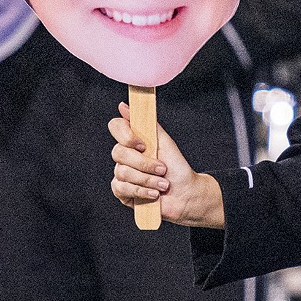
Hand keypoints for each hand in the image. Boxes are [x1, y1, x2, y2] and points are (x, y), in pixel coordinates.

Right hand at [109, 102, 224, 227]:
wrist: (185, 194)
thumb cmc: (177, 168)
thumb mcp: (165, 142)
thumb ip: (147, 123)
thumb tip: (124, 106)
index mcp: (134, 141)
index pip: (116, 127)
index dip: (126, 136)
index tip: (143, 145)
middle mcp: (125, 156)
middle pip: (118, 152)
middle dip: (144, 163)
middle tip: (162, 169)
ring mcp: (122, 174)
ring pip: (122, 172)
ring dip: (148, 179)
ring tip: (163, 184)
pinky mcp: (122, 192)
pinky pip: (122, 188)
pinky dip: (142, 191)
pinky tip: (154, 194)